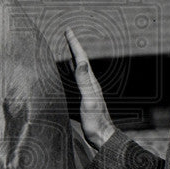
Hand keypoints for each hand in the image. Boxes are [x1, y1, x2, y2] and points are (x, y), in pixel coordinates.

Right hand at [64, 28, 116, 148]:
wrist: (102, 137)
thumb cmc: (95, 121)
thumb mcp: (89, 100)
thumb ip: (84, 82)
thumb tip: (81, 62)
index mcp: (90, 82)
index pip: (81, 58)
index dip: (74, 44)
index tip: (68, 31)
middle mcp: (90, 84)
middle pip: (80, 61)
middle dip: (74, 47)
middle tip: (68, 35)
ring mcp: (88, 91)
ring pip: (79, 70)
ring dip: (73, 58)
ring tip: (68, 48)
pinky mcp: (84, 98)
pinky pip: (76, 80)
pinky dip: (72, 72)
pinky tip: (70, 72)